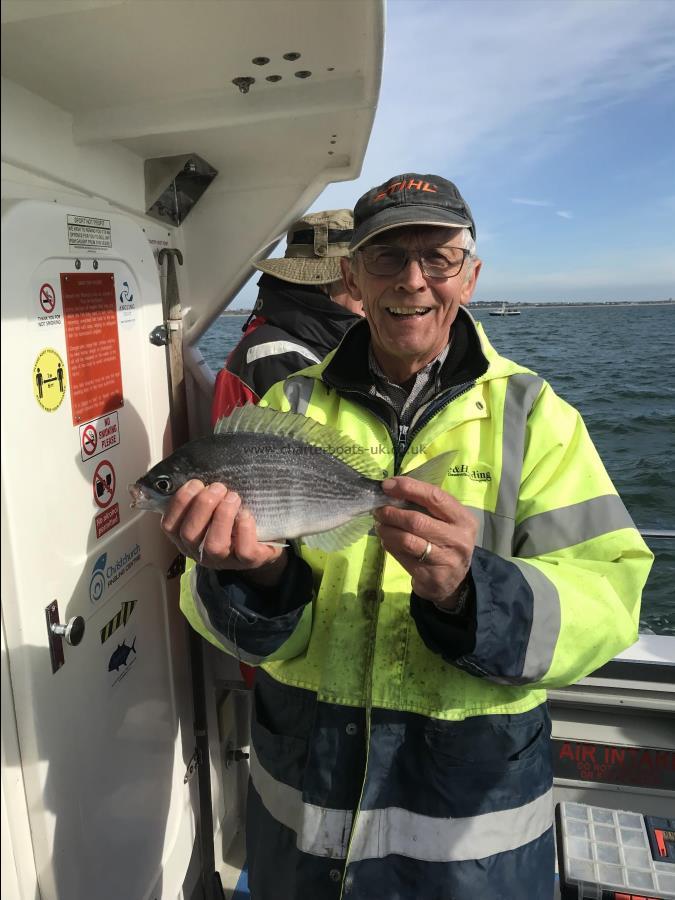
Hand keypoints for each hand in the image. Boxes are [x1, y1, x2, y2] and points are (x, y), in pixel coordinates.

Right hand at [161, 480, 285, 581]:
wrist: (263, 538)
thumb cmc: (230, 517)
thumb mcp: (212, 506)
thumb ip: (200, 493)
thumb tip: (195, 466)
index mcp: (186, 538)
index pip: (169, 525)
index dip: (179, 502)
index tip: (196, 483)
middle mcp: (200, 552)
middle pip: (189, 534)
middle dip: (202, 505)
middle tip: (218, 487)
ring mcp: (224, 560)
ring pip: (214, 545)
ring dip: (222, 516)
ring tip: (233, 497)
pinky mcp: (248, 562)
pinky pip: (244, 551)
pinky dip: (244, 529)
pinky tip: (246, 514)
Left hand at [373, 476, 476, 607]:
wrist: (454, 581)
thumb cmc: (446, 541)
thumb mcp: (447, 521)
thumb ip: (427, 505)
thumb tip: (393, 489)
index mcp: (463, 519)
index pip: (435, 497)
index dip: (409, 488)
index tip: (388, 485)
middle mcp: (458, 539)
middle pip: (417, 521)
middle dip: (392, 513)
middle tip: (378, 510)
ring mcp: (445, 560)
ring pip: (407, 540)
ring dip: (387, 530)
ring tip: (380, 525)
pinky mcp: (430, 576)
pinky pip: (403, 557)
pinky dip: (390, 545)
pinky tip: (386, 540)